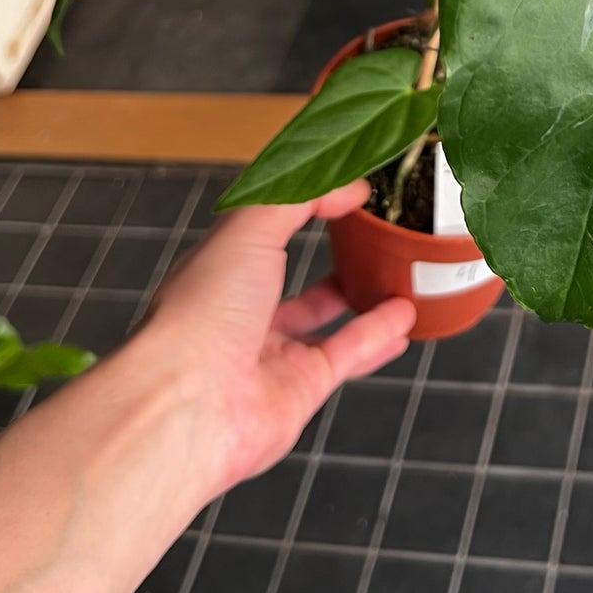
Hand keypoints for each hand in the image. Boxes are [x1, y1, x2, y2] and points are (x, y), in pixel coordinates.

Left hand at [135, 185, 414, 496]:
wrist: (189, 405)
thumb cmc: (200, 315)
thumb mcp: (249, 229)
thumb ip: (301, 198)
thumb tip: (347, 187)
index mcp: (221, 270)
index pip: (264, 231)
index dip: (302, 208)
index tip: (347, 192)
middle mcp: (242, 313)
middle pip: (293, 282)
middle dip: (331, 262)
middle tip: (371, 240)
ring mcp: (270, 355)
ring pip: (324, 322)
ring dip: (362, 300)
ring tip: (396, 278)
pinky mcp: (299, 390)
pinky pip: (347, 356)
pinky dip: (377, 336)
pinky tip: (403, 318)